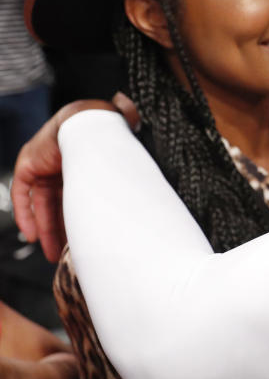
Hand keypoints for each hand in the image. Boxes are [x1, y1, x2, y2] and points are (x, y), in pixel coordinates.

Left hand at [12, 99, 119, 261]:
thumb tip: (137, 213)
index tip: (79, 241)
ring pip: (41, 203)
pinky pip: (22, 194)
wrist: (90, 125)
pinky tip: (32, 235)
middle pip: (57, 204)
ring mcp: (44, 164)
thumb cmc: (108, 144)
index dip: (76, 220)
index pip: (75, 198)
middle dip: (61, 230)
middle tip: (63, 253)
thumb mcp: (110, 176)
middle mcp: (62, 165)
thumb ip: (114, 193)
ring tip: (49, 252)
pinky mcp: (28, 164)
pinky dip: (25, 215)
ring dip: (44, 228)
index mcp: (82, 166)